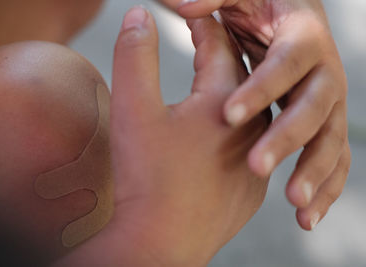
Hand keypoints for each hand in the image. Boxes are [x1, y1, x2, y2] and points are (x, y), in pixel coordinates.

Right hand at [55, 7, 269, 265]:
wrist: (162, 242)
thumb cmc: (146, 174)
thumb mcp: (133, 107)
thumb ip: (135, 55)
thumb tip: (139, 15)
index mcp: (222, 101)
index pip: (218, 46)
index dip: (203, 25)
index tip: (194, 15)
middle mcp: (250, 126)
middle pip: (240, 76)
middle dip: (222, 53)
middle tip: (208, 38)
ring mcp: (255, 159)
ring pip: (249, 113)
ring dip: (234, 93)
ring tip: (217, 84)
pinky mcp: (252, 188)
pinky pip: (251, 147)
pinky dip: (237, 132)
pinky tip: (225, 136)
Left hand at [169, 0, 350, 230]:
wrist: (284, 17)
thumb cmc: (255, 4)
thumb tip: (184, 7)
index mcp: (302, 36)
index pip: (287, 63)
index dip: (262, 88)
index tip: (229, 115)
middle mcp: (323, 70)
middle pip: (314, 106)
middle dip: (286, 137)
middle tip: (254, 165)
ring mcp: (326, 101)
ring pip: (330, 138)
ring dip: (315, 172)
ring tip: (296, 204)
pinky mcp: (323, 123)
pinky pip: (333, 157)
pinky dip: (325, 185)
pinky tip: (307, 216)